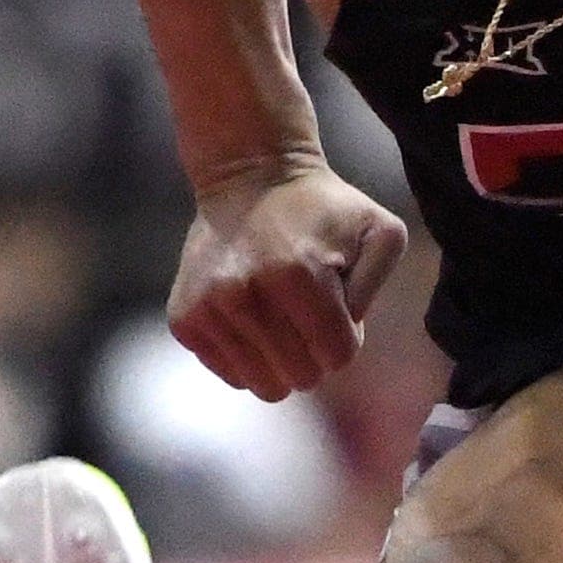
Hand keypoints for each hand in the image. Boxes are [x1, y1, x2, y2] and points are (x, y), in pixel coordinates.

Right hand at [167, 161, 408, 401]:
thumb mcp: (377, 229)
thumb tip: (347, 330)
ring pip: (264, 385)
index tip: (335, 309)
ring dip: (280, 360)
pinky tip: (250, 320)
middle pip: (302, 377)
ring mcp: (210, 308)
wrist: (248, 177)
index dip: (345, 338)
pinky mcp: (185, 319)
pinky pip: (230, 374)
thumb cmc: (322, 208)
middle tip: (306, 316)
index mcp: (298, 275)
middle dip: (314, 353)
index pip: (338, 357)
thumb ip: (375, 284)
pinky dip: (247, 357)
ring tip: (278, 318)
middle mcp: (246, 294)